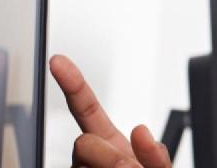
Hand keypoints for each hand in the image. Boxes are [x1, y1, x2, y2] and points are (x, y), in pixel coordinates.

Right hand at [49, 55, 172, 167]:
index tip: (58, 60)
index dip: (74, 84)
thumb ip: (154, 155)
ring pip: (83, 162)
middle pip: (82, 143)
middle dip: (110, 159)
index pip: (87, 109)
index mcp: (110, 143)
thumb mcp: (158, 166)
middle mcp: (90, 155)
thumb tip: (139, 131)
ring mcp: (81, 167)